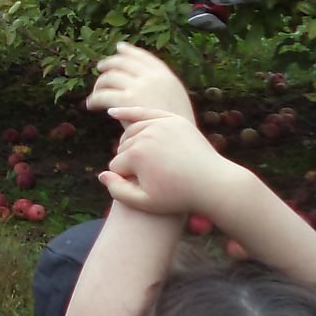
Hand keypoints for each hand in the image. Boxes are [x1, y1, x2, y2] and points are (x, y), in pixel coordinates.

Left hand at [86, 42, 193, 123]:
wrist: (177, 142)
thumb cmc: (175, 127)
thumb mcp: (176, 99)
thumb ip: (162, 86)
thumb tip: (143, 79)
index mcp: (166, 76)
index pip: (143, 57)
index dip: (130, 51)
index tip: (119, 47)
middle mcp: (152, 77)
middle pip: (123, 63)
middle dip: (109, 63)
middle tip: (100, 67)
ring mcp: (139, 87)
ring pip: (109, 77)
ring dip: (99, 84)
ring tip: (95, 92)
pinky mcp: (126, 101)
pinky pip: (102, 95)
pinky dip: (94, 99)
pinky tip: (91, 105)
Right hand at [99, 107, 238, 216]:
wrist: (213, 184)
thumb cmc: (179, 197)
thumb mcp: (146, 203)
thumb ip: (118, 192)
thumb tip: (101, 175)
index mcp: (136, 155)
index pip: (116, 166)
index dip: (126, 181)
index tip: (143, 189)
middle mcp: (146, 135)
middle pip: (123, 148)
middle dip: (130, 163)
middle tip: (149, 178)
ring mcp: (160, 124)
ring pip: (132, 132)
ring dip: (132, 145)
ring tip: (143, 162)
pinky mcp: (172, 119)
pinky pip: (145, 113)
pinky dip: (129, 113)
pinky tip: (114, 113)